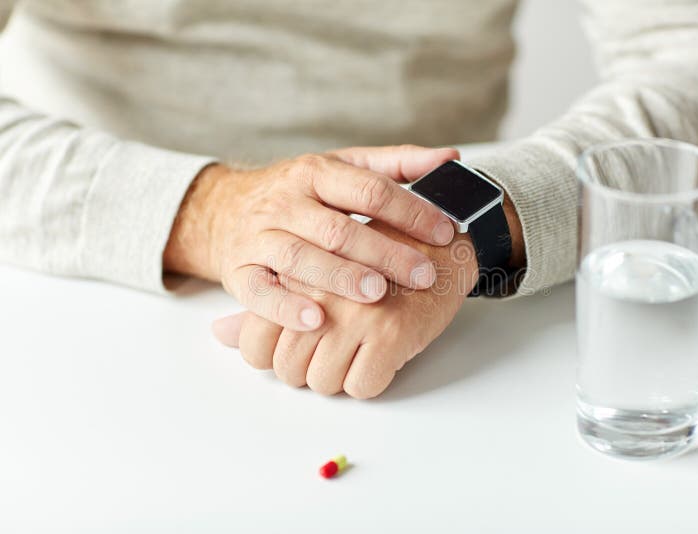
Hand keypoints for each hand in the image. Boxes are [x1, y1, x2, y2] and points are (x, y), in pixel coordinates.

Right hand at [164, 145, 458, 330]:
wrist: (221, 210)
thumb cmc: (295, 192)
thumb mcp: (340, 168)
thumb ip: (395, 164)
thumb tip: (449, 158)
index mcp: (316, 173)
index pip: (369, 190)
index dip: (410, 211)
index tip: (445, 231)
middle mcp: (286, 202)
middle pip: (338, 229)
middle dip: (384, 252)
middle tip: (422, 274)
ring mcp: (260, 237)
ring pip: (300, 257)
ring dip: (340, 277)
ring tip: (377, 294)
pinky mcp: (239, 271)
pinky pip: (259, 292)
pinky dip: (286, 307)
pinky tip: (316, 321)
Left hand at [212, 221, 479, 397]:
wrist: (443, 245)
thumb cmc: (377, 257)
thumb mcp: (317, 269)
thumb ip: (268, 303)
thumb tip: (219, 334)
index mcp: (297, 272)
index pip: (256, 343)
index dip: (273, 356)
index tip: (298, 348)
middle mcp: (319, 291)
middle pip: (287, 368)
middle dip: (307, 368)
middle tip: (334, 349)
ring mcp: (356, 313)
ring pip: (323, 382)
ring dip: (340, 376)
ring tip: (358, 351)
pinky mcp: (391, 332)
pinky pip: (363, 387)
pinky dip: (372, 380)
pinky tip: (383, 355)